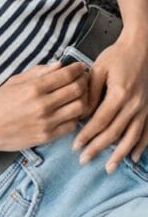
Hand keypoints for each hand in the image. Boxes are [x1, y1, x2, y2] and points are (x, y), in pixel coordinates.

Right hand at [0, 61, 88, 153]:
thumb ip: (37, 72)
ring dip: (83, 99)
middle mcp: (42, 105)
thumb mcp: (13, 82)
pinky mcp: (48, 136)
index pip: (65, 75)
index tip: (79, 67)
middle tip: (83, 78)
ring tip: (79, 95)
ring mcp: (47, 122)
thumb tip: (59, 64)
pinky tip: (70, 111)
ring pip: (79, 107)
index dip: (76, 69)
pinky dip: (75, 116)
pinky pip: (72, 124)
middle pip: (77, 90)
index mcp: (33, 88)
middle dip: (83, 81)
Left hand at [72, 33, 147, 171]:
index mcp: (119, 94)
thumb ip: (89, 91)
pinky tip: (132, 157)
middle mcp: (134, 104)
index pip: (100, 120)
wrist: (141, 48)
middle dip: (99, 148)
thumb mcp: (98, 69)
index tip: (75, 145)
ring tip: (109, 167)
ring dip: (119, 154)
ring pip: (132, 137)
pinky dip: (140, 146)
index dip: (87, 134)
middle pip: (115, 133)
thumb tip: (81, 112)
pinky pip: (147, 132)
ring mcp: (145, 108)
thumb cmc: (116, 56)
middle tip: (84, 160)